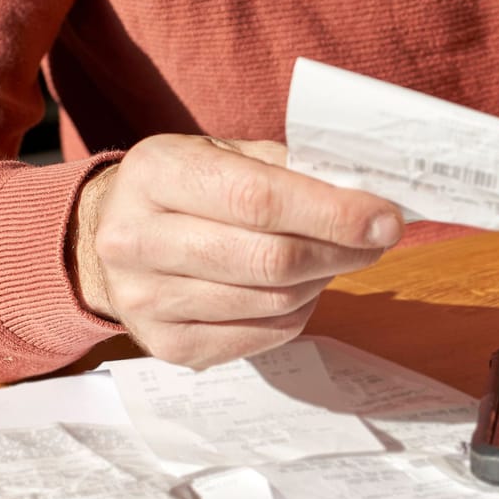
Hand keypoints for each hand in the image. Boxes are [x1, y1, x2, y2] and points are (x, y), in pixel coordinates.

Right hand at [71, 134, 401, 368]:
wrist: (114, 237)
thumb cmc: (188, 188)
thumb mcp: (225, 153)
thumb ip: (289, 169)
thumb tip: (366, 196)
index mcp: (155, 174)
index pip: (258, 199)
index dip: (332, 213)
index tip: (384, 218)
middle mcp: (136, 239)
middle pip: (270, 259)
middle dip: (339, 251)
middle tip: (376, 241)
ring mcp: (145, 300)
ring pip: (272, 301)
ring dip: (322, 280)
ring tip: (332, 258)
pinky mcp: (166, 345)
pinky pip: (263, 335)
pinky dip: (298, 312)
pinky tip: (299, 288)